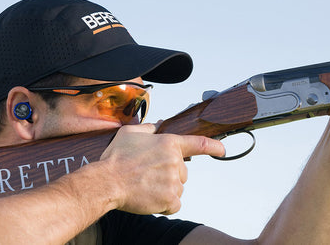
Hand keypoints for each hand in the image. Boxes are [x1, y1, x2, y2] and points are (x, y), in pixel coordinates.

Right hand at [98, 123, 224, 214]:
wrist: (107, 182)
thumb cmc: (116, 158)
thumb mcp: (130, 133)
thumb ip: (148, 128)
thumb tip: (158, 125)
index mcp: (169, 143)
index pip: (199, 143)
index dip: (214, 147)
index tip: (222, 150)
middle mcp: (175, 161)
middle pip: (182, 172)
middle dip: (170, 174)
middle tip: (149, 175)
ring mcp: (174, 181)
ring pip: (178, 188)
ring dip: (166, 189)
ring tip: (146, 186)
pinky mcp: (170, 199)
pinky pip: (175, 204)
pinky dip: (165, 204)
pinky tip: (150, 198)